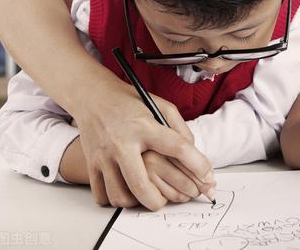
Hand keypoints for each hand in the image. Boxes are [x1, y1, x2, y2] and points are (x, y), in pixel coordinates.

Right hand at [74, 82, 212, 210]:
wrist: (93, 96)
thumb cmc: (131, 102)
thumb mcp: (161, 107)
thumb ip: (180, 130)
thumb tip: (193, 155)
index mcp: (144, 126)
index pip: (176, 148)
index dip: (197, 164)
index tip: (208, 176)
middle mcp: (122, 142)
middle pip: (141, 185)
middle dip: (159, 201)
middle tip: (168, 200)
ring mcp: (103, 156)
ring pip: (120, 196)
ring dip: (137, 202)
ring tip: (147, 195)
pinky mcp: (91, 164)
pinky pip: (103, 195)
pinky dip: (117, 199)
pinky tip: (128, 191)